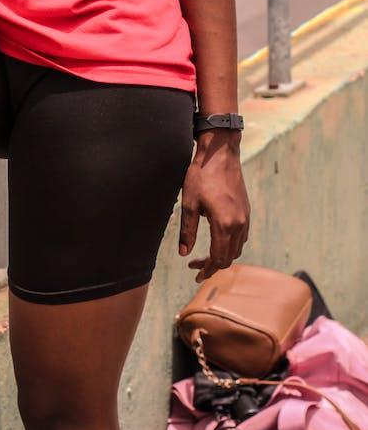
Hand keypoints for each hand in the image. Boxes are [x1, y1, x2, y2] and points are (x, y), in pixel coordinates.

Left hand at [179, 133, 249, 282]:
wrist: (220, 154)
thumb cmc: (201, 176)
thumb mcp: (189, 204)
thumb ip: (187, 231)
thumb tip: (184, 253)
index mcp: (225, 224)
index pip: (219, 258)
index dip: (207, 270)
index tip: (196, 275)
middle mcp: (239, 224)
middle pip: (229, 256)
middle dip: (213, 265)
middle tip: (195, 266)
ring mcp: (245, 217)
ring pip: (237, 248)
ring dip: (223, 255)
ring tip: (205, 256)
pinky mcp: (246, 211)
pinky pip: (241, 236)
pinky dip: (230, 244)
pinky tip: (217, 240)